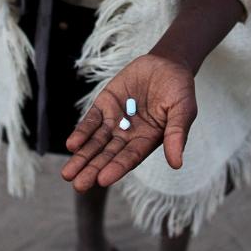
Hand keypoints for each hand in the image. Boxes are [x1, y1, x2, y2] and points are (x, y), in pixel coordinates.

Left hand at [61, 54, 197, 191]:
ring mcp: (115, 120)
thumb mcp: (182, 110)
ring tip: (67, 173)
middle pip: (108, 155)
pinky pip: (90, 121)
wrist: (166, 64)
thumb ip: (176, 134)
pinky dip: (81, 133)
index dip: (116, 168)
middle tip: (78, 186)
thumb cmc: (179, 90)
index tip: (102, 180)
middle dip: (92, 169)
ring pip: (95, 142)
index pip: (129, 158)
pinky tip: (71, 145)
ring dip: (82, 157)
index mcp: (148, 140)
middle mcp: (129, 135)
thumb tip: (177, 164)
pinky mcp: (105, 105)